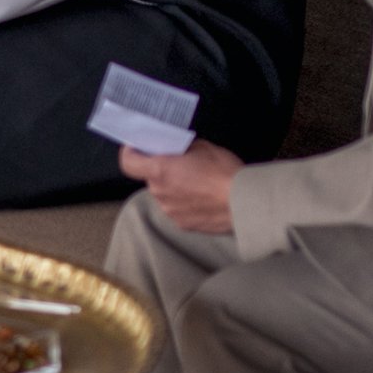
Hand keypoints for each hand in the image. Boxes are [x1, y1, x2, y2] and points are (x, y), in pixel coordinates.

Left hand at [121, 138, 242, 234]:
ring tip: (197, 182)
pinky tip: (203, 198)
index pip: (128, 163)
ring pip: (164, 194)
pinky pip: (177, 209)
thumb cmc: (224, 173)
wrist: (244, 202)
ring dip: (174, 187)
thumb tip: (177, 151)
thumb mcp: (203, 147)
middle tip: (181, 163)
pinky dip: (185, 203)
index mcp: (160, 171)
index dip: (131, 153)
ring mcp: (170, 211)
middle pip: (151, 178)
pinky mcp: (183, 225)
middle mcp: (160, 193)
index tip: (139, 148)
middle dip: (162, 170)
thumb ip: (181, 149)